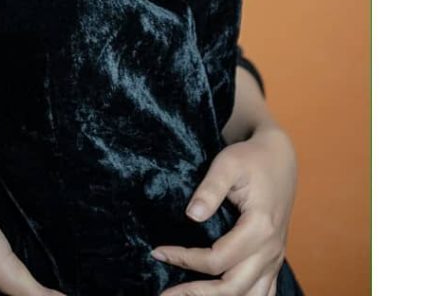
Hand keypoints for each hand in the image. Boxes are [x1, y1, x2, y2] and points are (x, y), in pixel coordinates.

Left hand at [151, 124, 297, 295]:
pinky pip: (264, 293)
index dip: (186, 259)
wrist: (279, 157)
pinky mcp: (273, 259)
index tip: (159, 251)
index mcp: (260, 227)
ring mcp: (275, 258)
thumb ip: (210, 189)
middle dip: (196, 294)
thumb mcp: (228, 164)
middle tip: (165, 294)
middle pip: (233, 288)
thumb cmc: (251, 158)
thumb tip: (191, 215)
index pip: (218, 259)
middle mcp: (270, 249)